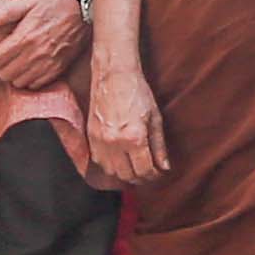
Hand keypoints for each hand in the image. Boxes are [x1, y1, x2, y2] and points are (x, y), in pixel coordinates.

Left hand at [0, 0, 86, 90]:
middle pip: (3, 73)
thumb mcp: (29, 0)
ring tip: (13, 63)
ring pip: (18, 82)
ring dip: (12, 74)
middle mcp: (34, 54)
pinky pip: (35, 84)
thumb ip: (5, 12)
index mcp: (24, 37)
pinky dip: (28, 80)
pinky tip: (28, 68)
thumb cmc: (54, 4)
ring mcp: (46, 64)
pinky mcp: (57, 69)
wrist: (85, 11)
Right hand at [74, 66, 165, 189]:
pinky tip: (120, 160)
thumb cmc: (138, 94)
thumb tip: (164, 167)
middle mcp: (115, 142)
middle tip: (149, 173)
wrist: (114, 76)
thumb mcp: (155, 119)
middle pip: (128, 175)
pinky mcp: (91, 137)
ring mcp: (100, 140)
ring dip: (124, 174)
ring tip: (135, 168)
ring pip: (112, 172)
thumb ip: (159, 146)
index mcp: (134, 137)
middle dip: (141, 178)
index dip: (154, 175)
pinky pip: (99, 162)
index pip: (144, 170)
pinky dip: (110, 166)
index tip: (158, 173)